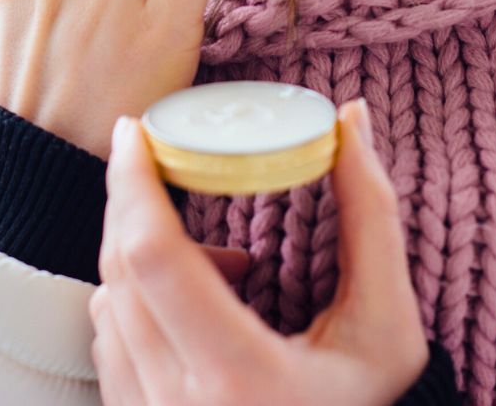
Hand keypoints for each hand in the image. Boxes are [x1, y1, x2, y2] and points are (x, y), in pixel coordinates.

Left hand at [90, 98, 429, 405]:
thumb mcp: (387, 324)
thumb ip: (371, 216)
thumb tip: (351, 118)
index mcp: (240, 377)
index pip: (155, 258)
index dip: (134, 183)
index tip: (136, 129)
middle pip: (121, 272)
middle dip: (134, 200)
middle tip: (164, 158)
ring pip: (107, 305)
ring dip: (146, 256)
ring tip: (226, 264)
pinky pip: (109, 343)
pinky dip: (139, 301)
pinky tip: (199, 305)